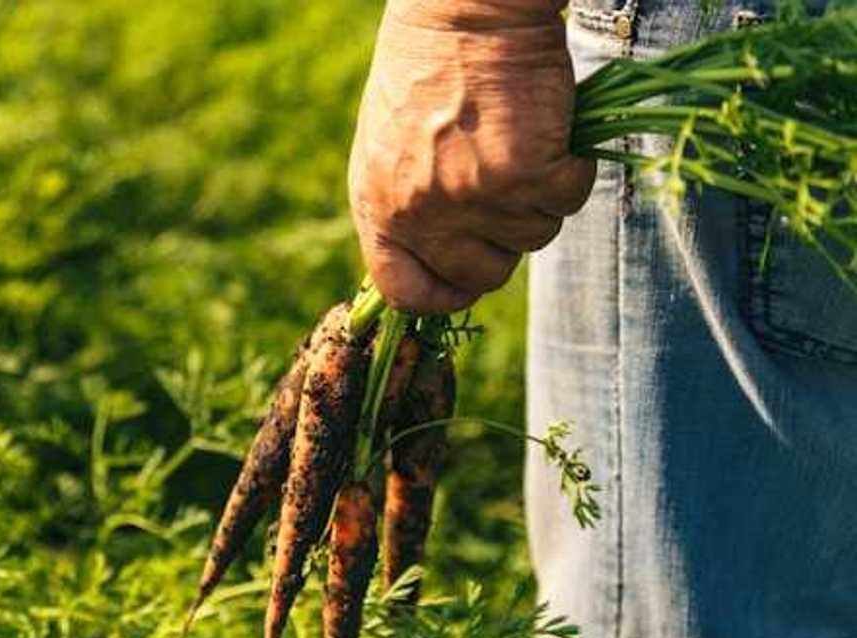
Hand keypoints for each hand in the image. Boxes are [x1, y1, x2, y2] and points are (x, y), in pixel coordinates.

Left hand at [348, 0, 595, 312]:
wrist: (464, 12)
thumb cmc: (431, 70)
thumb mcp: (393, 149)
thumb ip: (409, 207)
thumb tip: (445, 260)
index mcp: (379, 208)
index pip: (404, 291)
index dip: (443, 295)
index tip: (468, 282)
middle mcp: (419, 214)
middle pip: (482, 276)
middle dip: (506, 241)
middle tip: (509, 188)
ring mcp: (470, 200)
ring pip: (534, 238)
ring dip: (541, 196)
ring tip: (521, 141)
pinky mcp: (521, 177)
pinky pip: (568, 200)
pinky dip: (573, 168)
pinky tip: (550, 131)